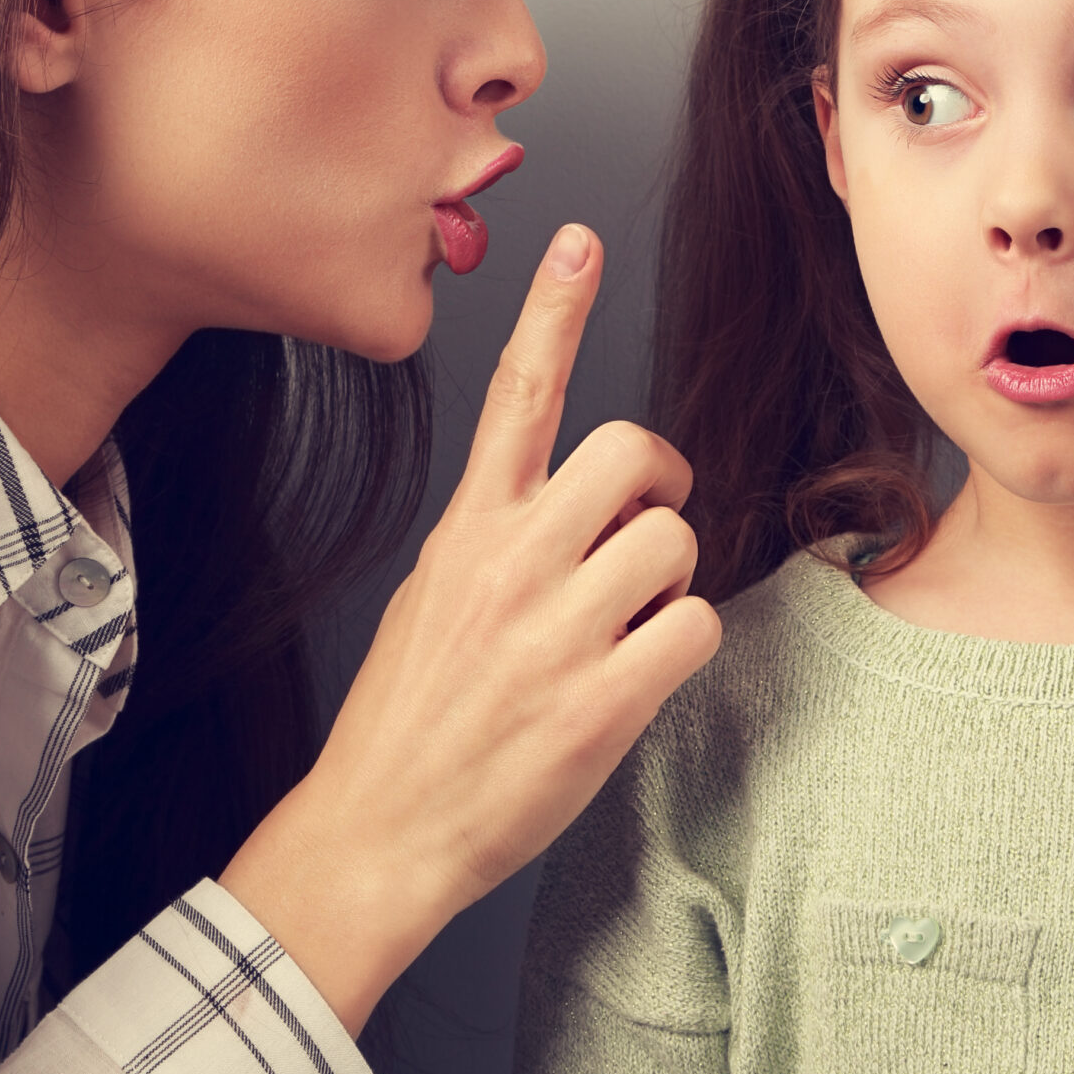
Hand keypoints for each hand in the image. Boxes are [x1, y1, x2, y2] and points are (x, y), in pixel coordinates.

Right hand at [219, 224, 719, 1033]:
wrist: (377, 831)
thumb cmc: (410, 720)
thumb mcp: (430, 598)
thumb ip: (499, 540)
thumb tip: (576, 508)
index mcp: (467, 533)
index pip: (513, 395)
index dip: (551, 311)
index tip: (578, 241)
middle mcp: (509, 565)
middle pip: (633, 450)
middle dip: (664, 482)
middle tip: (650, 526)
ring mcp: (553, 632)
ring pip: (675, 544)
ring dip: (673, 581)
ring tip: (626, 629)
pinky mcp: (597, 703)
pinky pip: (695, 629)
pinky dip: (683, 649)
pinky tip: (637, 678)